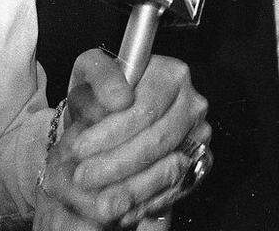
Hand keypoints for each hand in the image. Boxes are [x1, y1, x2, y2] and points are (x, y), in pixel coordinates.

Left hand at [34, 50, 209, 228]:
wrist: (109, 108)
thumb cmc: (102, 88)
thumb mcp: (92, 70)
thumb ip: (101, 77)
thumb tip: (119, 99)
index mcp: (170, 74)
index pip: (145, 109)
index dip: (111, 133)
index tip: (80, 149)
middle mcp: (191, 104)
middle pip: (157, 141)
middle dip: (116, 163)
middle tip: (82, 177)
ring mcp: (198, 136)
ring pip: (168, 169)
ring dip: (129, 187)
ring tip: (97, 197)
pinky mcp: (198, 163)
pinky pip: (174, 188)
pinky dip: (146, 201)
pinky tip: (120, 207)